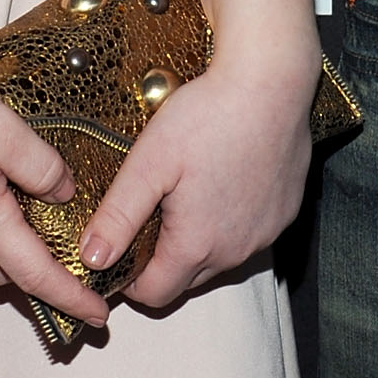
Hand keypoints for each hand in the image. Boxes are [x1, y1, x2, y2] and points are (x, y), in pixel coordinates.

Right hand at [0, 63, 110, 329]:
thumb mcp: (3, 130)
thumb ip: (40, 165)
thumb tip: (64, 193)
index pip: (37, 274)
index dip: (70, 297)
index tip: (98, 317)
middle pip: (3, 272)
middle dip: (34, 277)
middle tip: (63, 266)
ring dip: (2, 250)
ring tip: (25, 224)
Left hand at [76, 37, 321, 312]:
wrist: (272, 82)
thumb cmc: (208, 117)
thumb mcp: (149, 163)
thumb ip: (117, 217)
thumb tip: (91, 260)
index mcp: (197, 246)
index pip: (154, 295)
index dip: (129, 281)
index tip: (118, 250)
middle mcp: (236, 252)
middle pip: (187, 279)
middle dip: (162, 260)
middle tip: (148, 214)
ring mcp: (266, 233)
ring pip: (221, 257)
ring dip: (198, 240)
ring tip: (184, 193)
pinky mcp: (286, 212)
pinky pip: (250, 234)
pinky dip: (231, 220)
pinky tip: (222, 180)